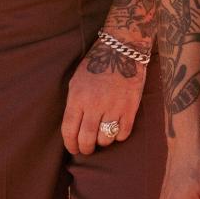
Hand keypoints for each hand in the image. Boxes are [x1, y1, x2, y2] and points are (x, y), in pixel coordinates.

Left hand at [61, 35, 145, 155]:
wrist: (121, 49)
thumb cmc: (95, 65)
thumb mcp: (76, 81)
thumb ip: (74, 104)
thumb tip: (73, 128)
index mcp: (78, 97)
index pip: (69, 130)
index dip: (70, 144)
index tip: (73, 149)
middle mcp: (95, 104)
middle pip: (87, 139)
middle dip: (85, 149)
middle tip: (86, 149)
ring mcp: (114, 107)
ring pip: (105, 139)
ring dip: (102, 141)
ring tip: (102, 136)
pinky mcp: (130, 108)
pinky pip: (123, 133)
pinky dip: (118, 135)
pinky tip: (116, 128)